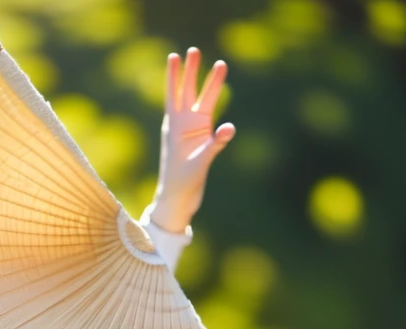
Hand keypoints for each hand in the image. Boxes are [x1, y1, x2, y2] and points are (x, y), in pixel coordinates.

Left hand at [149, 47, 234, 232]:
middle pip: (190, 92)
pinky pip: (215, 130)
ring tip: (219, 65)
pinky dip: (223, 126)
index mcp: (176, 126)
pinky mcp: (203, 145)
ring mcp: (194, 134)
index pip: (176, 94)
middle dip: (193, 72)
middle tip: (195, 50)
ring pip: (204, 104)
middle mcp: (185, 126)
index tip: (175, 56)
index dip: (175, 75)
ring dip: (210, 86)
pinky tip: (228, 121)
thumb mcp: (198, 163)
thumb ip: (214, 145)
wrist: (178, 200)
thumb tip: (229, 129)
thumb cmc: (181, 183)